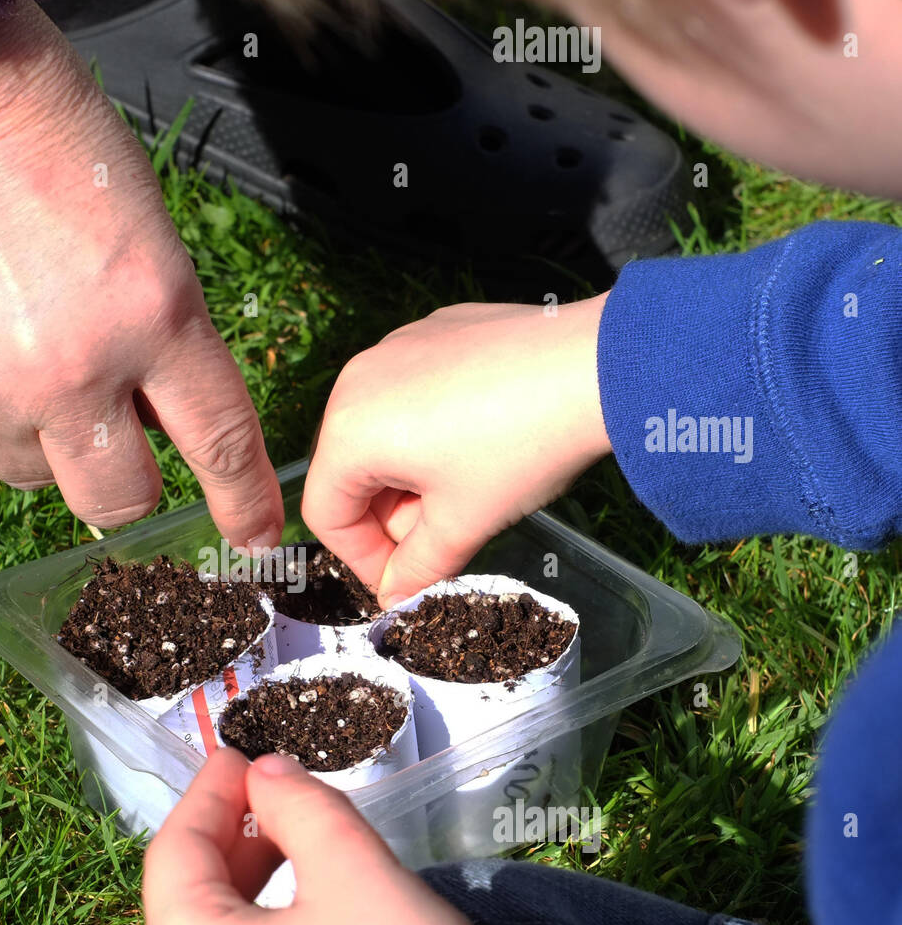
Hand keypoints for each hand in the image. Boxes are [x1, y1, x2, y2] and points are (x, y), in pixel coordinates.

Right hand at [0, 0, 282, 549]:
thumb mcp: (148, 235)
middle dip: (126, 483)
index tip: (251, 535)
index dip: (242, 501)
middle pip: (118, 499)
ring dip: (39, 443)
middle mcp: (76, 371)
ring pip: (32, 481)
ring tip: (16, 359)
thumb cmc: (47, 144)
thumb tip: (150, 425)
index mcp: (155, 315)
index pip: (220, 442)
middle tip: (111, 441)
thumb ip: (161, 337)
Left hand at [144, 750, 530, 924]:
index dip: (207, 796)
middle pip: (188, 918)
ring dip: (248, 913)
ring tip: (299, 869)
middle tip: (276, 806)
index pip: (174, 856)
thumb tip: (266, 777)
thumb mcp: (354, 865)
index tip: (240, 758)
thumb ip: (298, 804)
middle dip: (232, 852)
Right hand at [304, 296, 611, 606]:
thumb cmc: (520, 448)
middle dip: (390, 516)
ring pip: (381, 431)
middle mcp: (357, 380)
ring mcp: (396, 347)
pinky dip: (433, 428)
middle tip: (444, 538)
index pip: (327, 515)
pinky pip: (412, 393)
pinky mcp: (435, 329)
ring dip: (411, 475)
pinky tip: (485, 440)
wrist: (596, 366)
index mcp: (349, 432)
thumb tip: (394, 595)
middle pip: (350, 471)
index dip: (362, 559)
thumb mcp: (463, 524)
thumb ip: (417, 570)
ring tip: (469, 490)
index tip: (403, 579)